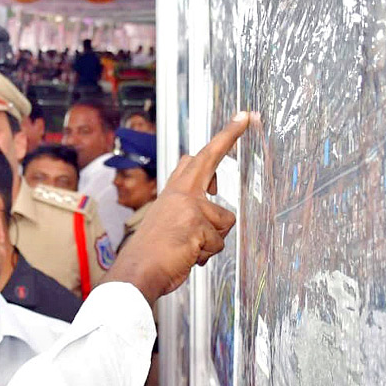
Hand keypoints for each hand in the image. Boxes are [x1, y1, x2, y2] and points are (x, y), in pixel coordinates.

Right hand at [105, 114, 246, 302]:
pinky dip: (207, 255)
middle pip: (209, 158)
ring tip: (189, 248)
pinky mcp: (198, 224)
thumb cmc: (153, 253)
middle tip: (247, 116)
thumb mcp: (167, 223)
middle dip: (228, 135)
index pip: (196, 160)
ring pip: (224, 221)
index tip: (240, 119)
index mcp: (174, 192)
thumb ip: (188, 207)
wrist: (138, 270)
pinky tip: (188, 256)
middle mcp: (181, 194)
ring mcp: (190, 207)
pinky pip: (218, 243)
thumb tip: (211, 195)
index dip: (222, 140)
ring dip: (212, 240)